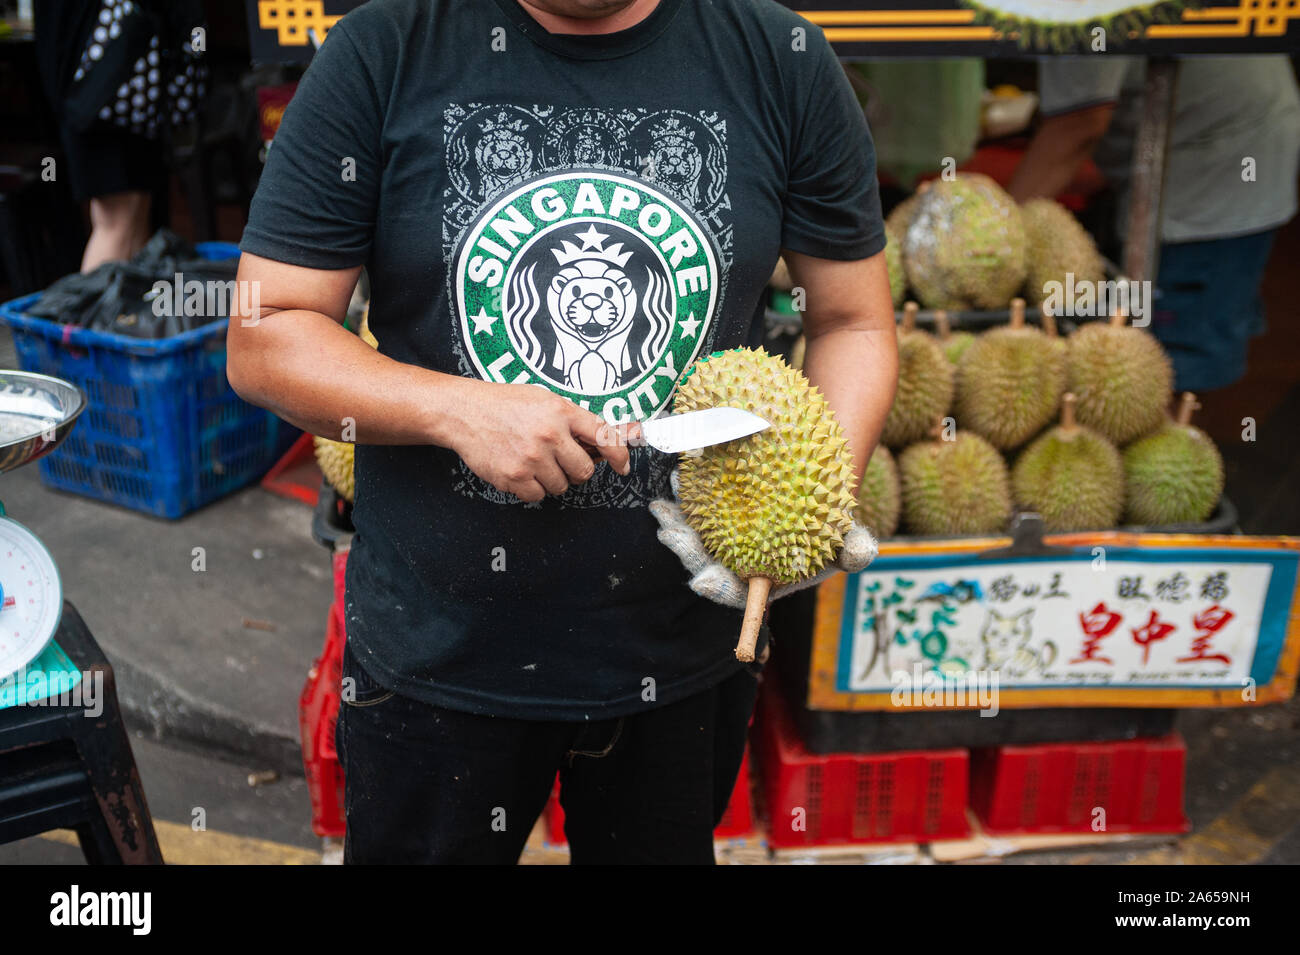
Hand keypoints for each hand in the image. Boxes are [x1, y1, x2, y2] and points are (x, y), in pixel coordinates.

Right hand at [449, 382, 631, 501]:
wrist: (464, 412)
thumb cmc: (505, 404)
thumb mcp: (544, 400)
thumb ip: (572, 420)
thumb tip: (605, 441)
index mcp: (561, 412)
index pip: (604, 436)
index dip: (619, 455)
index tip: (623, 466)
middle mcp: (549, 435)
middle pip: (583, 471)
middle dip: (575, 469)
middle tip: (559, 460)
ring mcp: (531, 458)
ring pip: (561, 486)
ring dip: (551, 479)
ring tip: (533, 460)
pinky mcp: (514, 477)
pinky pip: (537, 496)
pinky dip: (531, 488)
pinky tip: (520, 469)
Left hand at [649, 472, 877, 608]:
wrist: (819, 488)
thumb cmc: (833, 522)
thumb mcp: (850, 538)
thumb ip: (855, 550)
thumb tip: (862, 554)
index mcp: (762, 579)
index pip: (736, 593)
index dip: (718, 589)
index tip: (702, 583)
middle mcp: (737, 562)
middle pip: (704, 564)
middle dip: (685, 552)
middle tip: (669, 535)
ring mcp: (723, 536)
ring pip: (693, 535)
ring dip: (675, 524)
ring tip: (661, 508)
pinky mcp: (715, 511)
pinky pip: (696, 506)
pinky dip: (685, 495)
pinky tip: (677, 478)